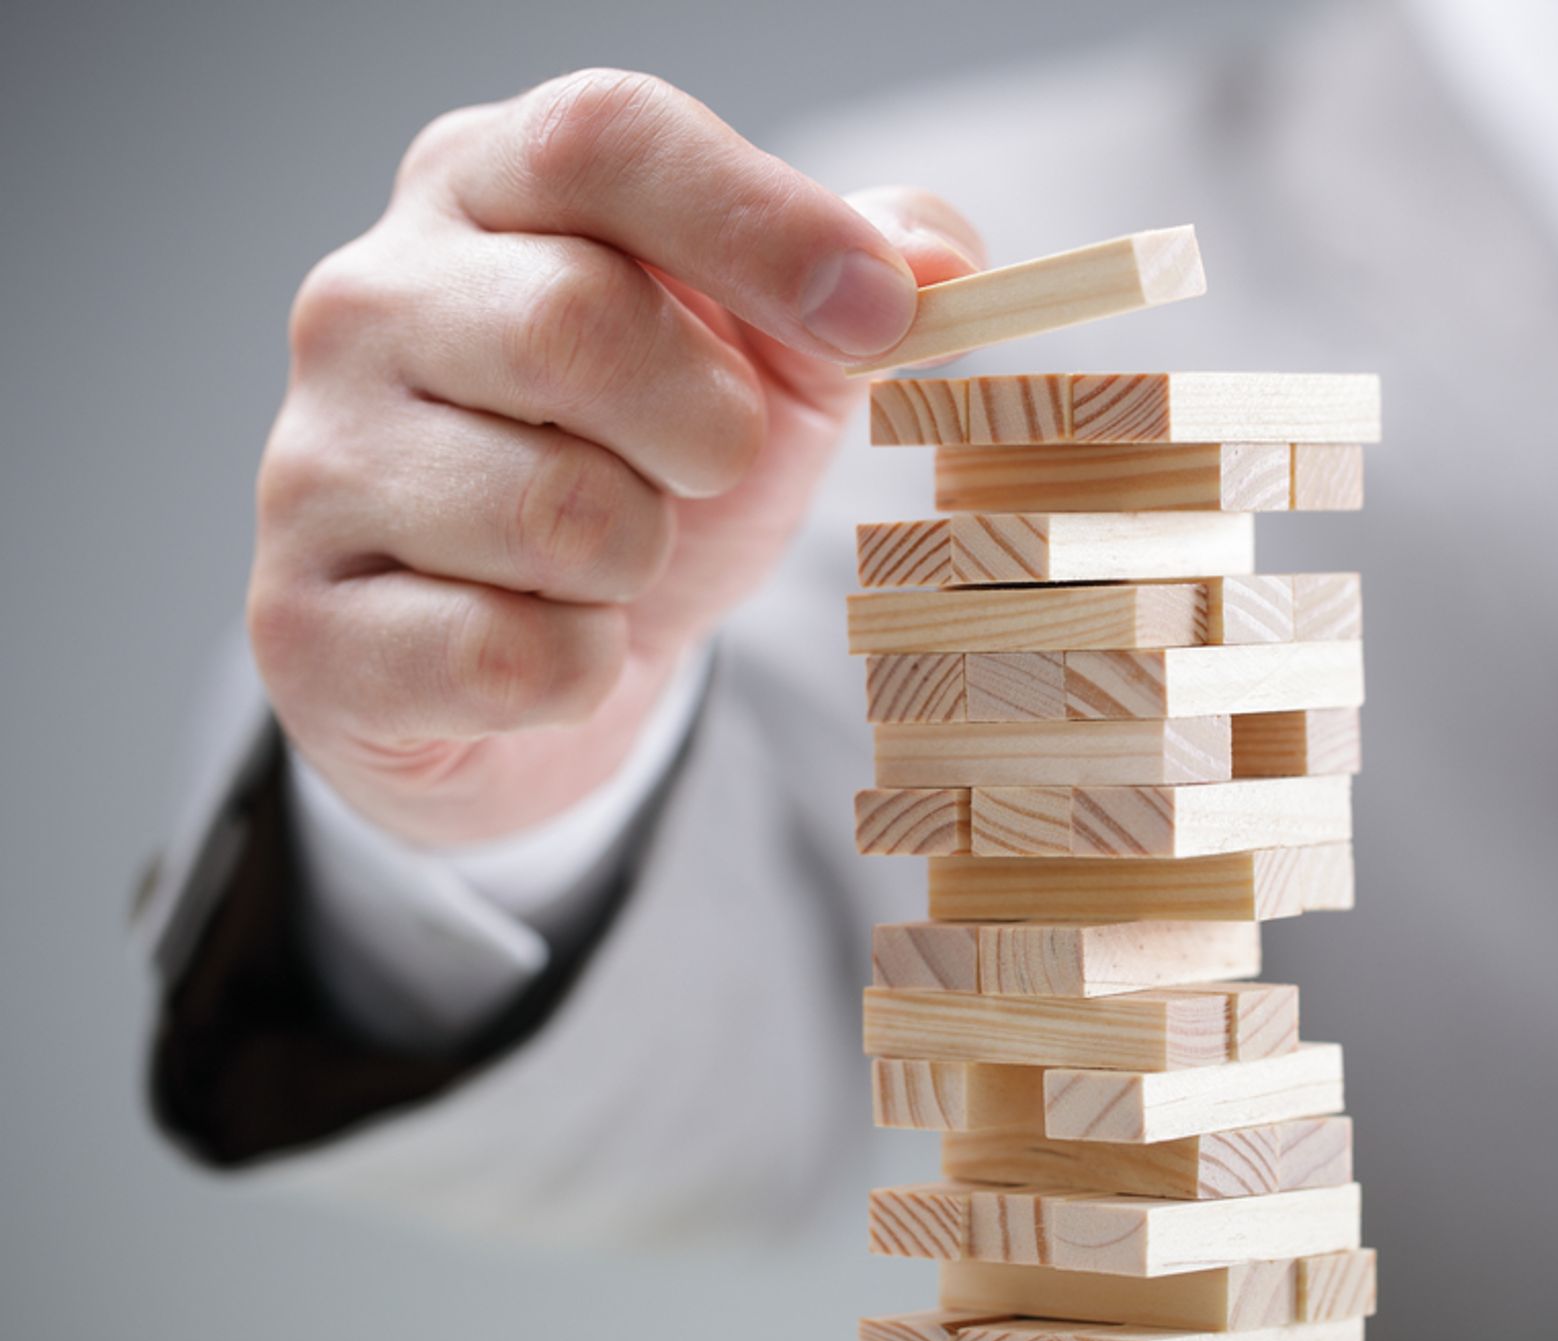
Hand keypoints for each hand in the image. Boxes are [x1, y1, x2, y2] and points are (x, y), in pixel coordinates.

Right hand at [247, 69, 981, 843]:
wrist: (523, 669)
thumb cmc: (649, 477)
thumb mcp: (770, 365)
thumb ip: (855, 286)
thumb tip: (938, 262)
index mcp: (483, 190)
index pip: (603, 138)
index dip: (762, 223)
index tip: (880, 317)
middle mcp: (368, 301)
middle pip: (577, 324)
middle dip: (707, 429)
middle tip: (707, 468)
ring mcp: (315, 463)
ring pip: (556, 512)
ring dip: (644, 562)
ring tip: (610, 559)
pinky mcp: (305, 628)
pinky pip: (511, 657)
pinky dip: (583, 671)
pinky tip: (553, 647)